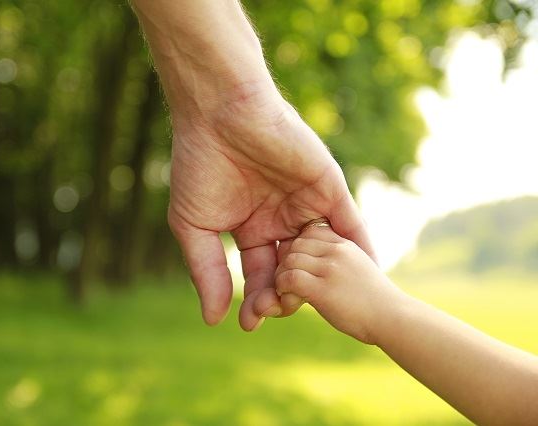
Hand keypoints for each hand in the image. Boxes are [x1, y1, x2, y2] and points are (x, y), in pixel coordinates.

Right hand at [168, 81, 375, 330]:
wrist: (220, 114)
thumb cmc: (200, 166)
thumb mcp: (196, 226)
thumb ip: (208, 271)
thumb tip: (213, 318)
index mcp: (251, 228)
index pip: (260, 273)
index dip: (256, 299)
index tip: (250, 324)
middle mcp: (281, 219)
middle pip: (292, 269)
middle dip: (285, 294)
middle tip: (277, 312)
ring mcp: (306, 204)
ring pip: (322, 253)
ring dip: (324, 279)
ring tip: (328, 307)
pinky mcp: (329, 188)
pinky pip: (350, 225)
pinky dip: (360, 249)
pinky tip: (365, 275)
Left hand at [275, 224, 401, 342]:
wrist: (394, 319)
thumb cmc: (376, 302)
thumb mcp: (359, 269)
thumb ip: (340, 262)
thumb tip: (316, 267)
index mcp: (345, 244)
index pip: (309, 231)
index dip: (299, 248)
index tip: (302, 267)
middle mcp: (337, 251)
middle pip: (295, 244)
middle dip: (287, 262)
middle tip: (290, 282)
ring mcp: (330, 268)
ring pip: (289, 260)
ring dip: (282, 277)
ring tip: (289, 292)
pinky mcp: (323, 289)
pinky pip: (289, 278)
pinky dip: (283, 289)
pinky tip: (291, 300)